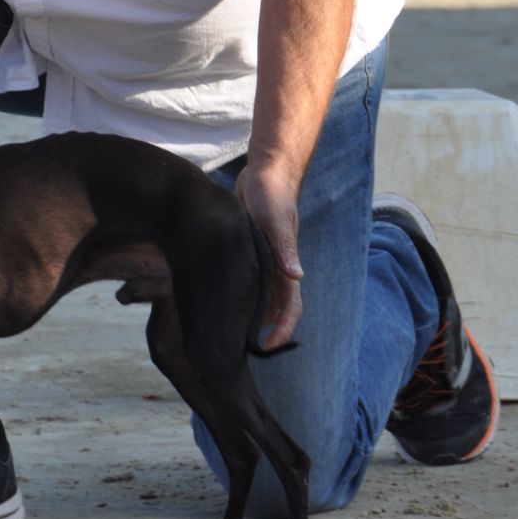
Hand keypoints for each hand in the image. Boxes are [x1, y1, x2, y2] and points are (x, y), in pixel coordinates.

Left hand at [235, 164, 303, 349]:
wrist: (267, 170)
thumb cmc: (272, 193)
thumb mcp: (275, 220)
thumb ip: (285, 247)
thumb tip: (296, 276)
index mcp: (287, 265)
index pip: (291, 306)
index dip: (283, 330)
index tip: (267, 348)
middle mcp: (278, 268)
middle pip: (276, 308)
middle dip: (264, 330)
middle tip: (239, 348)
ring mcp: (265, 260)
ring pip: (262, 296)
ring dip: (251, 314)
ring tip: (229, 332)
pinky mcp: (252, 251)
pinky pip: (249, 280)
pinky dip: (240, 293)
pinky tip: (220, 300)